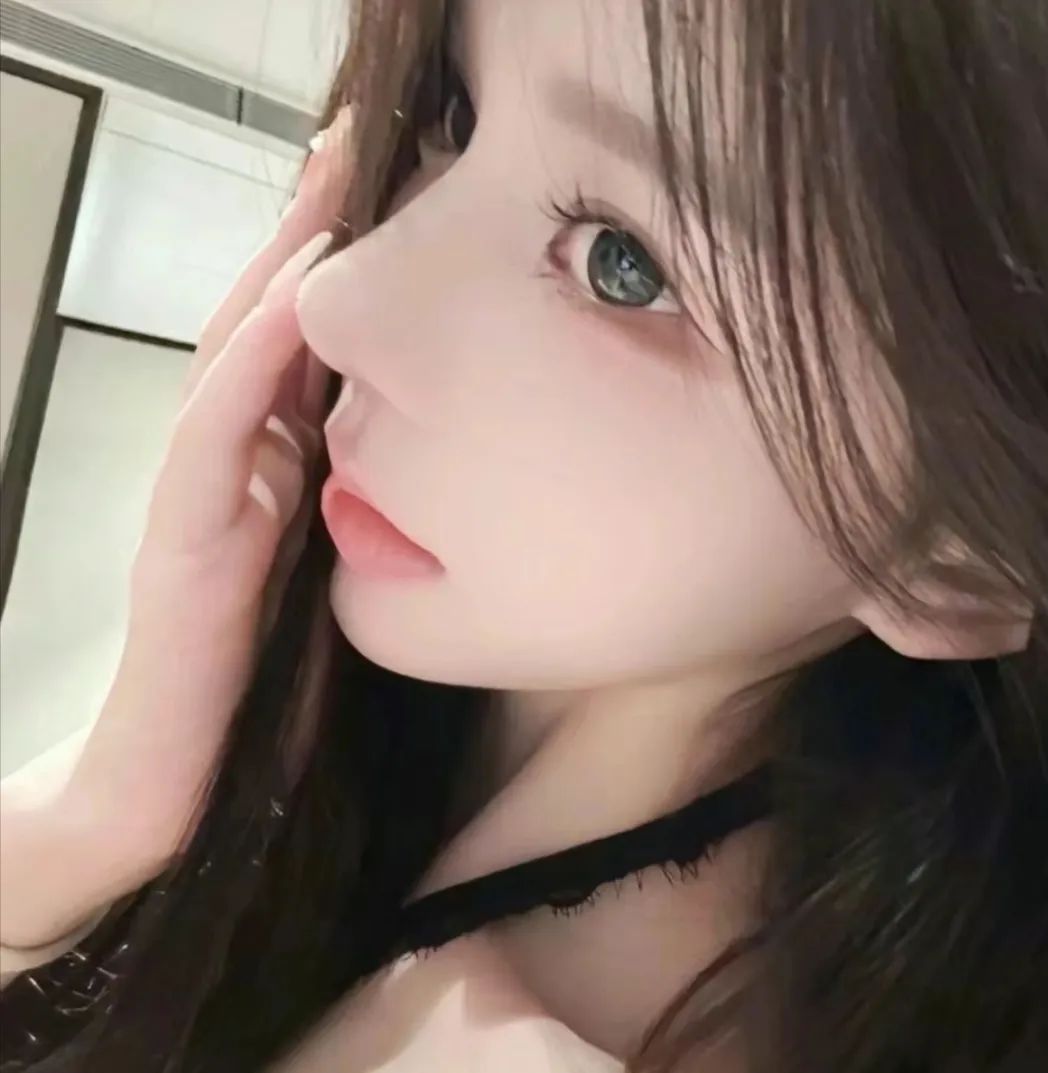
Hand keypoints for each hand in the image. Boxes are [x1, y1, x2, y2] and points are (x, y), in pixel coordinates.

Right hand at [76, 107, 351, 869]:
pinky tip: (288, 304)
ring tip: (327, 179)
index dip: (344, 267)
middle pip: (272, 323)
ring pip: (237, 356)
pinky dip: (252, 365)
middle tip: (359, 136)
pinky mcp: (186, 539)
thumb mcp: (337, 579)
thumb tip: (443, 466)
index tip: (401, 186)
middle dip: (312, 229)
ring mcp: (203, 490)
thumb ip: (371, 515)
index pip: (310, 347)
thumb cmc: (262, 687)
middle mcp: (239, 462)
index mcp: (279, 468)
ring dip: (283, 266)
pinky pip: (217, 436)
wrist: (176, 779)